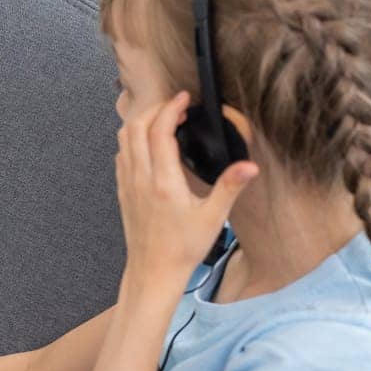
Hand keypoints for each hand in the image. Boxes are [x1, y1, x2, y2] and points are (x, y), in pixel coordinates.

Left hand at [116, 90, 256, 283]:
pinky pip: (121, 155)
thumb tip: (249, 166)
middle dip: (155, 109)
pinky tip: (149, 144)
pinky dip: (132, 140)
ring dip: (141, 122)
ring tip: (163, 119)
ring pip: (124, 140)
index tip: (185, 98)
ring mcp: (128, 185)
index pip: (160, 131)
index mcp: (163, 182)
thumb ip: (230, 187)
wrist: (153, 272)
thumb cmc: (182, 249)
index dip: (171, 108)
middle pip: (136, 128)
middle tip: (175, 105)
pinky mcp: (123, 192)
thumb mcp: (213, 219)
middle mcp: (140, 179)